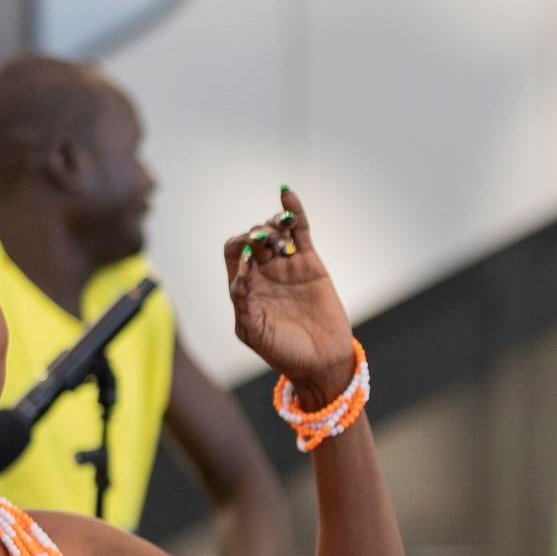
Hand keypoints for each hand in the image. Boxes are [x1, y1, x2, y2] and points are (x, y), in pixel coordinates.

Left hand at [225, 188, 357, 402]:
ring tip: (279, 230)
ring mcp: (287, 265)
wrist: (322, 362)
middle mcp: (264, 272)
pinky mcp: (310, 264)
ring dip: (273, 224)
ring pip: (276, 232)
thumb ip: (243, 302)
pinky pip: (300, 232)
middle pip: (254, 238)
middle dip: (257, 235)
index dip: (239, 246)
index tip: (251, 254)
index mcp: (245, 286)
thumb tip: (242, 271)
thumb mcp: (254, 332)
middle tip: (265, 242)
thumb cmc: (284, 352)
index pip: (234, 252)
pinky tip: (286, 193)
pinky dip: (294, 212)